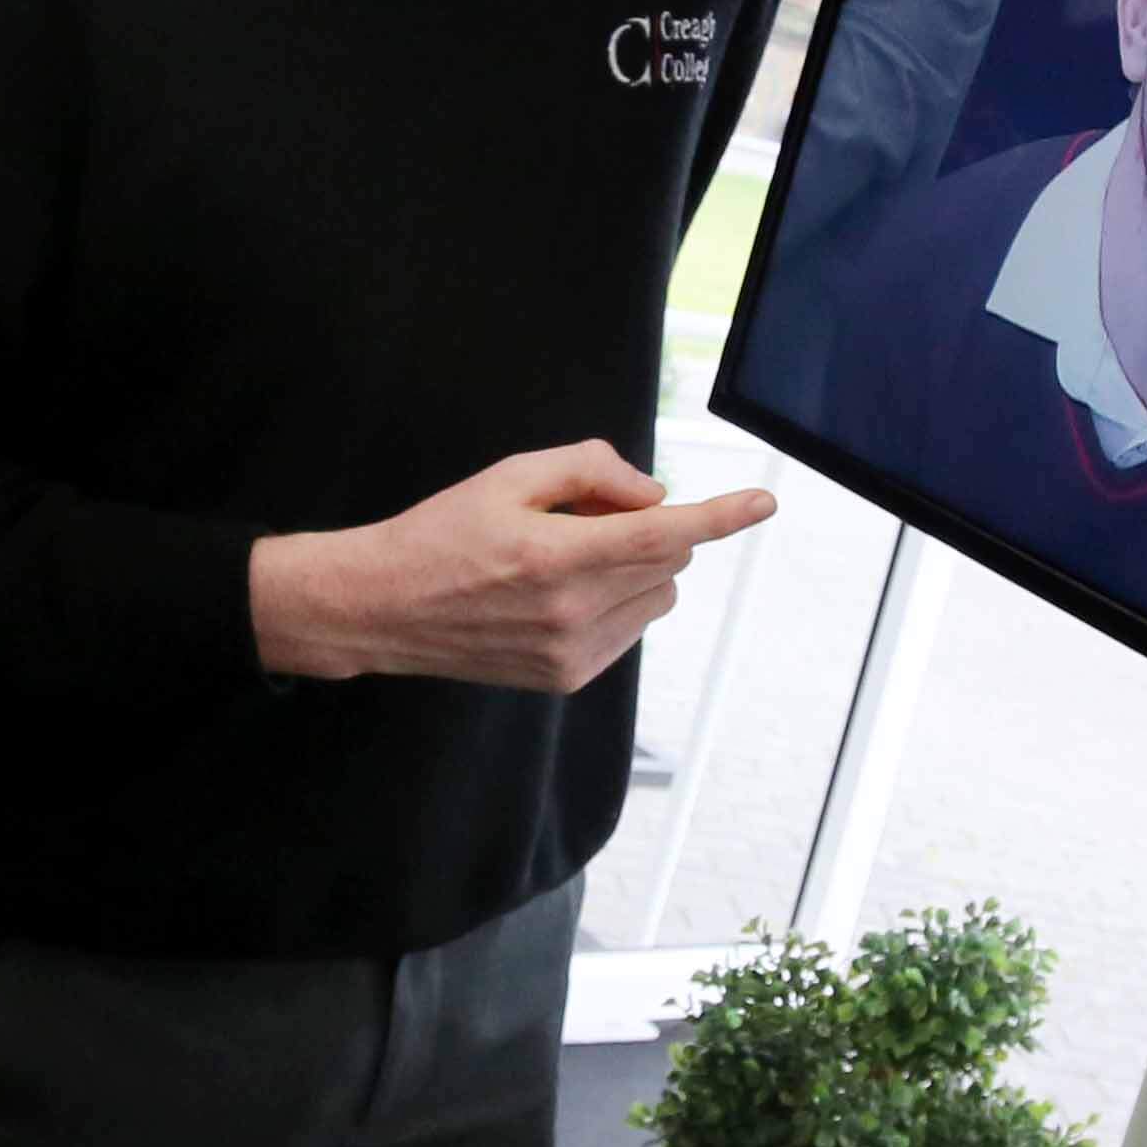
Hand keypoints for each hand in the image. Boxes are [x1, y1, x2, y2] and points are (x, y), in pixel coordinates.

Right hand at [250, 443, 774, 694]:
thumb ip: (589, 470)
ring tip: (568, 555)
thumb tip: (652, 493)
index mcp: (555, 554)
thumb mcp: (508, 476)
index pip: (663, 533)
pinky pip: (630, 628)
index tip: (762, 503)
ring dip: (637, 566)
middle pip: (667, 559)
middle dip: (650, 526)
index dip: (720, 515)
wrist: (383, 608)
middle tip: (588, 513)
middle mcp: (571, 610)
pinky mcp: (568, 676)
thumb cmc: (440, 535)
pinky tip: (561, 593)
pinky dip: (617, 601)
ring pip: (657, 595)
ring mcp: (572, 651)